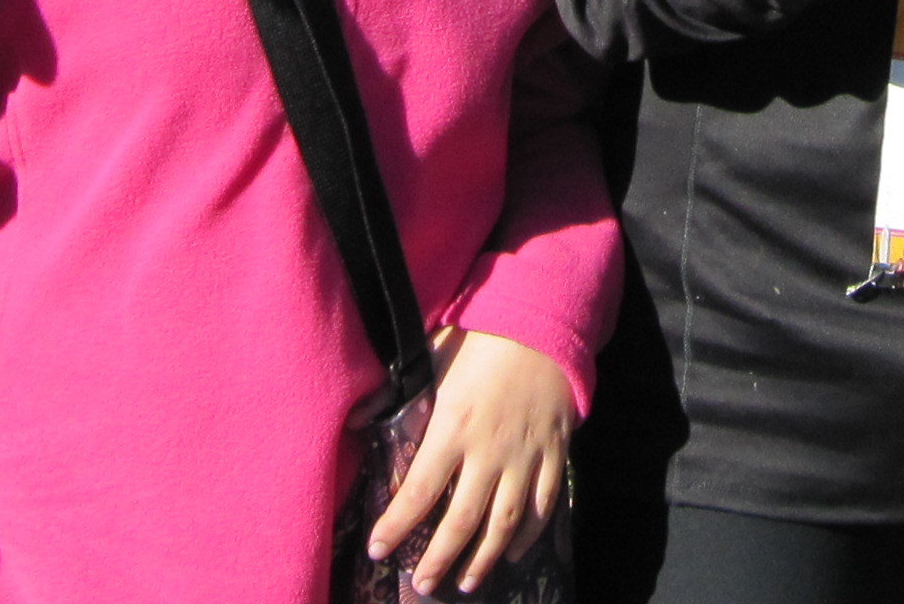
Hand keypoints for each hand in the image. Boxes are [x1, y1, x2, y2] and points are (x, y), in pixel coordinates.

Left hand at [367, 328, 571, 596]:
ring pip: (504, 522)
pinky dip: (528, 534)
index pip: (419, 491)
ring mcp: (524, 456)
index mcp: (453, 428)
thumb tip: (351, 419)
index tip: (379, 550)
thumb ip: (391, 394)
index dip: (396, 526)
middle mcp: (489, 451)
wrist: (540, 326)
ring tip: (465, 583)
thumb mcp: (429, 360)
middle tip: (421, 584)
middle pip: (462, 520)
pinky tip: (512, 553)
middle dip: (439, 558)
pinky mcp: (552, 454)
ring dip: (483, 559)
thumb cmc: (478, 341)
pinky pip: (542, 504)